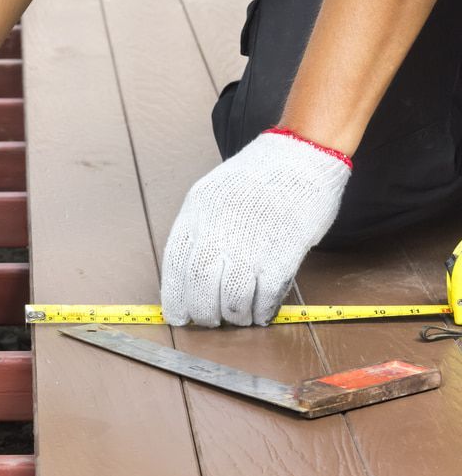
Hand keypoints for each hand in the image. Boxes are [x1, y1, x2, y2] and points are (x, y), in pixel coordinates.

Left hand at [161, 128, 350, 326]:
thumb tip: (188, 273)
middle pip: (200, 288)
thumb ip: (198, 229)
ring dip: (233, 317)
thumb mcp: (211, 194)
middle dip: (203, 313)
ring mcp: (251, 244)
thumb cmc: (256, 177)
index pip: (176, 268)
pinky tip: (259, 313)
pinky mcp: (282, 254)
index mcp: (197, 214)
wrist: (300, 155)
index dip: (175, 298)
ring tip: (236, 318)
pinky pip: (265, 296)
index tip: (178, 315)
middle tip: (208, 321)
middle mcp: (219, 231)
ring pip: (232, 300)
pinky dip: (260, 311)